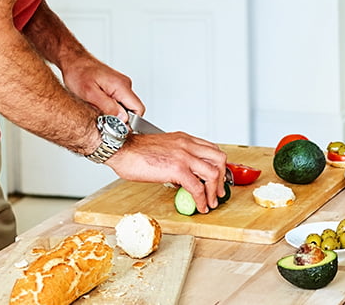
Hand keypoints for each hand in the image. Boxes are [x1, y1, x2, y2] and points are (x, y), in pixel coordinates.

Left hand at [61, 55, 140, 117]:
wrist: (73, 60)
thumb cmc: (78, 73)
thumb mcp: (89, 94)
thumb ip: (108, 106)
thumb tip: (122, 119)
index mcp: (121, 86)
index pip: (138, 109)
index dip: (130, 122)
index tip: (116, 127)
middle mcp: (124, 85)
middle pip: (132, 110)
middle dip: (119, 119)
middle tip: (103, 119)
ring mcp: (121, 85)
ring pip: (125, 107)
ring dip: (113, 113)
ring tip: (97, 109)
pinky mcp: (115, 87)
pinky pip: (118, 102)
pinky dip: (109, 107)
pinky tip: (97, 104)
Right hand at [106, 132, 227, 211]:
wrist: (121, 149)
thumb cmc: (135, 151)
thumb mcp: (163, 149)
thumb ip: (176, 158)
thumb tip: (182, 177)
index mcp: (184, 139)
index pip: (212, 149)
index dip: (219, 166)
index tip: (218, 179)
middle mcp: (187, 145)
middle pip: (219, 159)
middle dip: (222, 178)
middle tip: (219, 192)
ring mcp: (184, 156)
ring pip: (213, 173)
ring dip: (215, 191)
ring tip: (211, 203)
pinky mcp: (177, 169)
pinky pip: (198, 187)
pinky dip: (202, 199)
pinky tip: (200, 206)